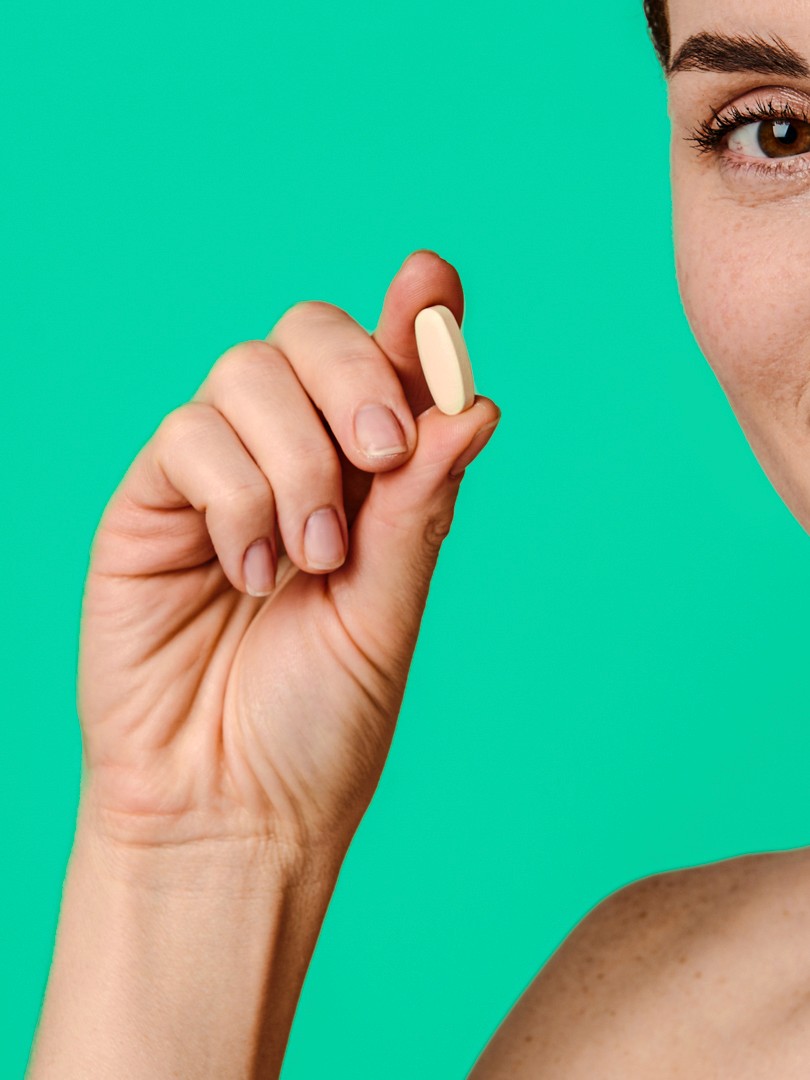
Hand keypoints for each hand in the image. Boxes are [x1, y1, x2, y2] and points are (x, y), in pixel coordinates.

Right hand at [77, 250, 500, 872]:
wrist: (229, 807)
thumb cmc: (318, 721)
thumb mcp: (389, 611)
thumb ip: (419, 506)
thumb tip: (475, 405)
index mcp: (367, 483)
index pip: (390, 368)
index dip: (414, 316)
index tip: (434, 283)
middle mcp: (294, 461)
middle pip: (311, 336)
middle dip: (355, 377)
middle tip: (381, 459)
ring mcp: (218, 476)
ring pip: (247, 373)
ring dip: (294, 459)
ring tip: (309, 561)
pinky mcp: (152, 504)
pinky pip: (188, 437)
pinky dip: (234, 498)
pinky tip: (247, 574)